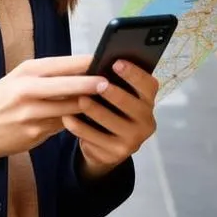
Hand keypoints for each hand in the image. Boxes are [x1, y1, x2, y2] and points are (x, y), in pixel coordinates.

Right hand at [0, 55, 107, 158]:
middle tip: (110, 82)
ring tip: (107, 101)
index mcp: (26, 72)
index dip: (84, 62)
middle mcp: (27, 91)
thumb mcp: (19, 78)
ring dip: (88, 106)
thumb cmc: (5, 98)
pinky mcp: (35, 133)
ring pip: (68, 109)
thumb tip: (83, 69)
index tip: (104, 58)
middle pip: (66, 86)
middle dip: (90, 84)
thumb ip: (48, 74)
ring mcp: (31, 114)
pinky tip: (89, 119)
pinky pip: (62, 126)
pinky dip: (76, 121)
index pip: (60, 64)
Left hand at [62, 60, 158, 178]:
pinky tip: (68, 117)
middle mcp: (146, 122)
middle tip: (98, 83)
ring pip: (112, 122)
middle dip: (114, 93)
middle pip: (132, 105)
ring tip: (80, 99)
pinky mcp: (116, 154)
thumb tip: (97, 65)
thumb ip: (113, 83)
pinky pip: (95, 138)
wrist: (105, 147)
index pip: (149, 85)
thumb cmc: (110, 111)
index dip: (134, 73)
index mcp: (148, 102)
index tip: (116, 62)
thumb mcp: (117, 98)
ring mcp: (133, 141)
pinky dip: (80, 127)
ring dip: (95, 110)